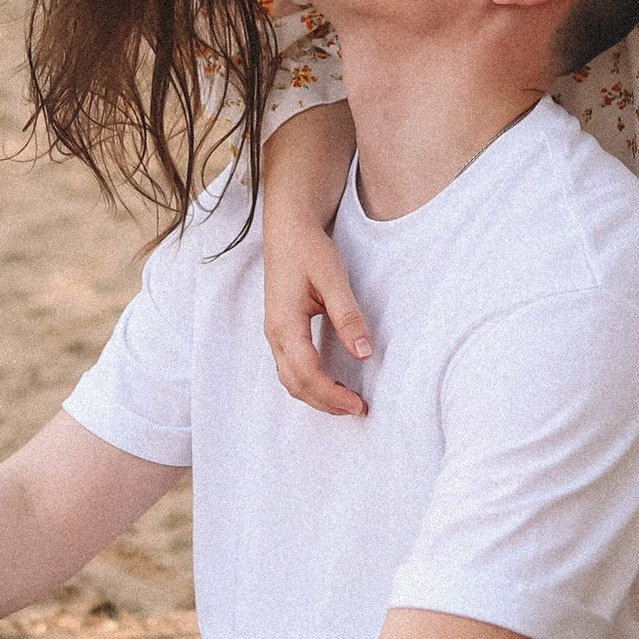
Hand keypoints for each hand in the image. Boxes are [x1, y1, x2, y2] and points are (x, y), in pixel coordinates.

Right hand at [264, 212, 371, 418]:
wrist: (288, 228)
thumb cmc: (309, 249)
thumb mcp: (333, 279)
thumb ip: (348, 316)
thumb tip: (364, 353)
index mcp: (284, 324)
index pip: (306, 374)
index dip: (332, 395)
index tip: (359, 404)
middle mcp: (274, 334)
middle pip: (295, 384)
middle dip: (326, 403)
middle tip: (359, 409)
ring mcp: (275, 333)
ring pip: (290, 379)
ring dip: (317, 396)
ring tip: (347, 401)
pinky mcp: (282, 329)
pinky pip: (290, 368)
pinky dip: (310, 383)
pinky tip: (331, 383)